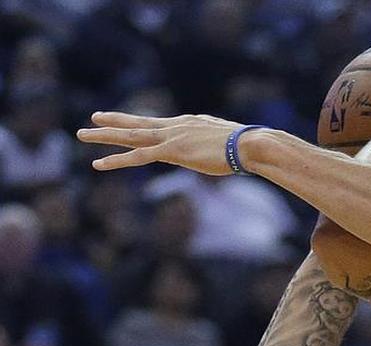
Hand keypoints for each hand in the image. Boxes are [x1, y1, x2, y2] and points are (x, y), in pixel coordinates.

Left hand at [77, 112, 247, 174]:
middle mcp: (176, 126)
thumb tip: (232, 154)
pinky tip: (98, 164)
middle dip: (115, 121)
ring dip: (104, 136)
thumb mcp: (231, 145)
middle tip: (94, 118)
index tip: (131, 122)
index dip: (143, 124)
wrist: (249, 145)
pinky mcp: (170, 152)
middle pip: (139, 123)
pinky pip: (136, 157)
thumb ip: (222, 147)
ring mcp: (171, 138)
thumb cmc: (248, 147)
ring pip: (130, 136)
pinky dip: (116, 161)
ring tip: (82, 135)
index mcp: (190, 123)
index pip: (160, 124)